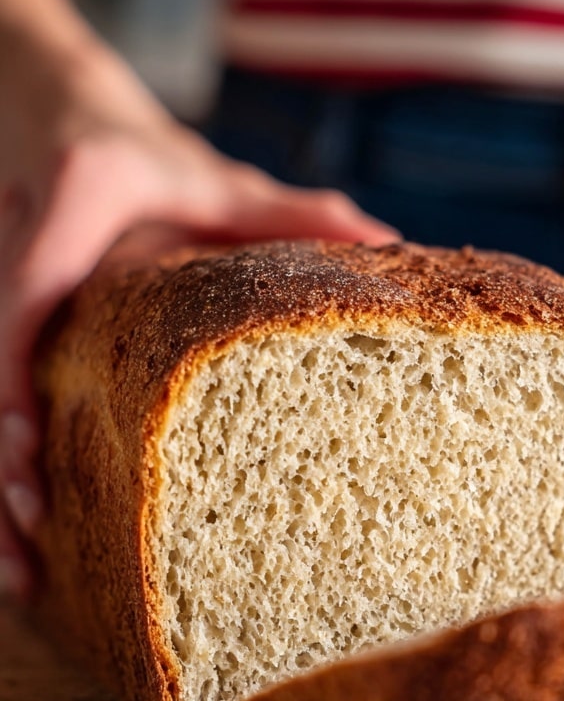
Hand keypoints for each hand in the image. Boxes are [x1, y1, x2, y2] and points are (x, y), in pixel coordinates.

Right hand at [0, 37, 397, 599]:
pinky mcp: (5, 335)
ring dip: (0, 488)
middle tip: (36, 526)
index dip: (18, 368)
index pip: (33, 293)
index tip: (28, 436)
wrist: (65, 120)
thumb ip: (292, 213)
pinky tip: (31, 541)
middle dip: (6, 454)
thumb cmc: (147, 160)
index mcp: (76, 209)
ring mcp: (1, 300)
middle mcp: (20, 255)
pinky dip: (10, 470)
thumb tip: (387, 243)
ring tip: (25, 579)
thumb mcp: (216, 180)